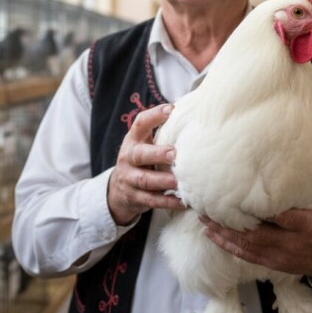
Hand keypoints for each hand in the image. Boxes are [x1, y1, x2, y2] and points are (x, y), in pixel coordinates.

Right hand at [107, 104, 184, 224]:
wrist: (118, 190)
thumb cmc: (142, 160)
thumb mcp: (145, 144)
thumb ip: (163, 133)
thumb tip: (193, 113)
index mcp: (133, 140)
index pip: (140, 123)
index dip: (154, 116)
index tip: (171, 109)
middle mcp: (128, 158)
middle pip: (140, 155)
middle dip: (157, 154)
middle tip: (175, 154)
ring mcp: (129, 179)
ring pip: (145, 180)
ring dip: (163, 181)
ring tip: (180, 181)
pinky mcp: (135, 198)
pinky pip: (152, 201)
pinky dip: (168, 202)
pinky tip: (183, 202)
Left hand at [200, 167, 311, 285]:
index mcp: (307, 227)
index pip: (284, 218)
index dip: (265, 209)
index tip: (243, 195)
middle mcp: (290, 243)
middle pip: (257, 234)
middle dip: (232, 221)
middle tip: (210, 205)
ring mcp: (278, 255)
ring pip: (246, 245)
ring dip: (222, 232)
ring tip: (203, 217)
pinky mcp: (269, 263)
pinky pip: (244, 254)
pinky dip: (226, 244)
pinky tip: (211, 234)